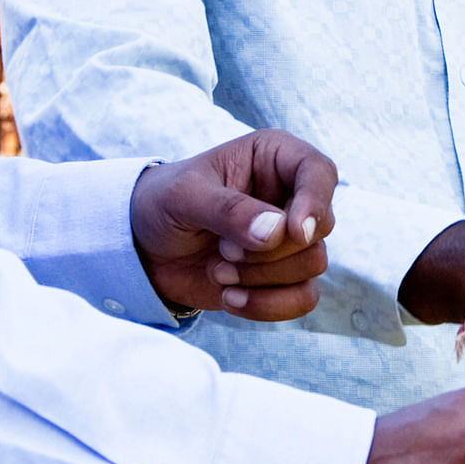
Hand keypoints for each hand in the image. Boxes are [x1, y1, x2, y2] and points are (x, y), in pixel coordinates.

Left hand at [132, 129, 336, 321]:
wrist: (145, 250)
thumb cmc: (163, 204)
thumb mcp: (183, 196)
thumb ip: (228, 210)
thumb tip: (277, 232)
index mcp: (273, 157)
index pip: (319, 171)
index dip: (315, 202)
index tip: (295, 232)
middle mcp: (291, 195)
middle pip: (319, 226)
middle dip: (270, 250)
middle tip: (223, 251)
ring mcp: (291, 239)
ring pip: (313, 264)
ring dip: (260, 277)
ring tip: (218, 271)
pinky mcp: (285, 277)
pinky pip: (304, 298)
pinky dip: (267, 306)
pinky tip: (230, 299)